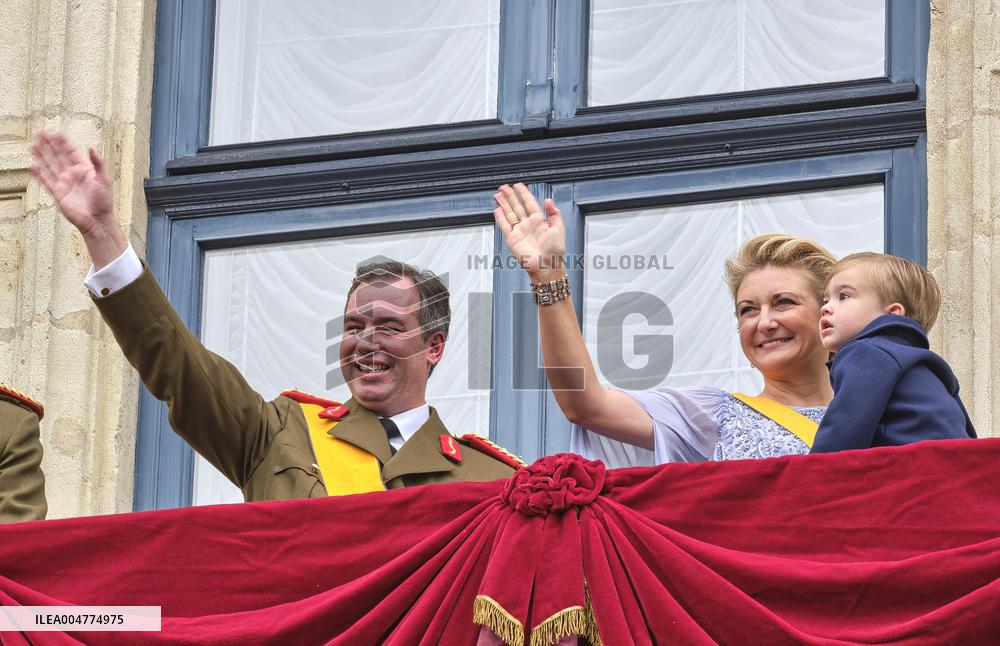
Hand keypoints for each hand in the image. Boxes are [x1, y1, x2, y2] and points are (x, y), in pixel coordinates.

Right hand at [29, 131, 125, 267]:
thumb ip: (98, 163)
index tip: (56, 133)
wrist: (97, 220)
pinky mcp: (58, 194)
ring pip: (50, 166)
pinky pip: (46, 181)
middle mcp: (73, 175)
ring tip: (33, 144)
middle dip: (50, 145)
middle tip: (41, 133)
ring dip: (42, 155)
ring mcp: (64, 184)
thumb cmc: (104, 202)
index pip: (71, 153)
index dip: (64, 143)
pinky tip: (32, 165)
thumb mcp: (104, 180)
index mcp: (84, 170)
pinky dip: (39, 174)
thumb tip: (91, 148)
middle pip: (58, 156)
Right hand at [493, 183, 566, 279]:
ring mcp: (520, 232)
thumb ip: (554, 213)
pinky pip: (505, 226)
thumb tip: (548, 200)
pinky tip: (497, 210)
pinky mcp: (512, 240)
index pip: (529, 203)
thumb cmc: (555, 251)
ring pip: (509, 214)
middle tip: (504, 187)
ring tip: (498, 194)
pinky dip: (500, 218)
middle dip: (510, 196)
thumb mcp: (559, 228)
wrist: (547, 266)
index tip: (519, 185)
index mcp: (540, 221)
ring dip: (504, 204)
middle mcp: (528, 225)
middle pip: (517, 206)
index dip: (523, 194)